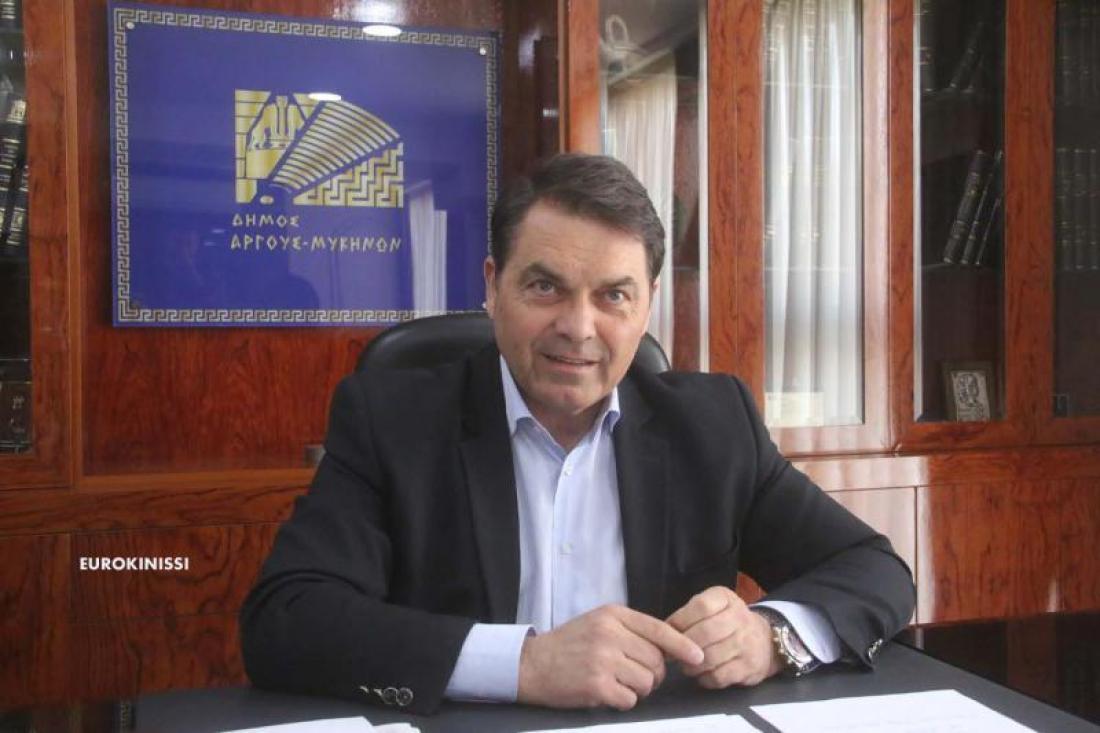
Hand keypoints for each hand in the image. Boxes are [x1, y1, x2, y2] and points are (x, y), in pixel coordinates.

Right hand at [516, 604, 704, 709]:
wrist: (531, 664)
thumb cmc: (568, 645)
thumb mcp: (599, 623)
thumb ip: (631, 630)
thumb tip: (670, 647)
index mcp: (613, 615)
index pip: (659, 629)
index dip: (682, 645)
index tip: (698, 656)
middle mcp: (610, 634)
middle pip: (656, 661)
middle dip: (651, 674)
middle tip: (632, 675)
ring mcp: (603, 659)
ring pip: (646, 682)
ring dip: (637, 689)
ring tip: (616, 683)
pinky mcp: (596, 685)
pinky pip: (630, 700)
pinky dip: (623, 701)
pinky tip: (606, 693)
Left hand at [666, 586, 784, 687]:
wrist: (766, 640)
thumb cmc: (729, 622)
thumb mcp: (713, 607)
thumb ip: (689, 614)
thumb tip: (664, 631)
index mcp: (726, 599)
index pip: (701, 606)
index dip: (680, 621)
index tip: (669, 632)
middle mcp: (740, 618)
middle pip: (705, 632)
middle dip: (684, 646)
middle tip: (674, 654)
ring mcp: (747, 643)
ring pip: (710, 657)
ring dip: (691, 665)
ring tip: (685, 665)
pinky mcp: (749, 667)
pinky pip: (719, 676)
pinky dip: (704, 678)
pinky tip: (701, 675)